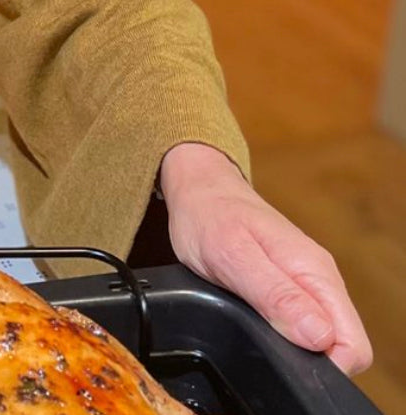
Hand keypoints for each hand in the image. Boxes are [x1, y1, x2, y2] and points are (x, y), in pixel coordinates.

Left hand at [160, 142, 370, 374]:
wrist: (198, 187)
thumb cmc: (210, 215)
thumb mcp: (233, 256)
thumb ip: (276, 296)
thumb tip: (321, 337)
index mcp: (314, 272)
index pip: (353, 345)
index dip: (325, 365)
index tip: (286, 359)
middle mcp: (319, 278)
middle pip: (341, 346)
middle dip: (308, 358)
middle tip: (262, 339)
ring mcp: (306, 281)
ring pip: (322, 337)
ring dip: (293, 344)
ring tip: (253, 325)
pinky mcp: (291, 284)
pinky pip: (302, 322)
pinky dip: (282, 330)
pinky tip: (255, 319)